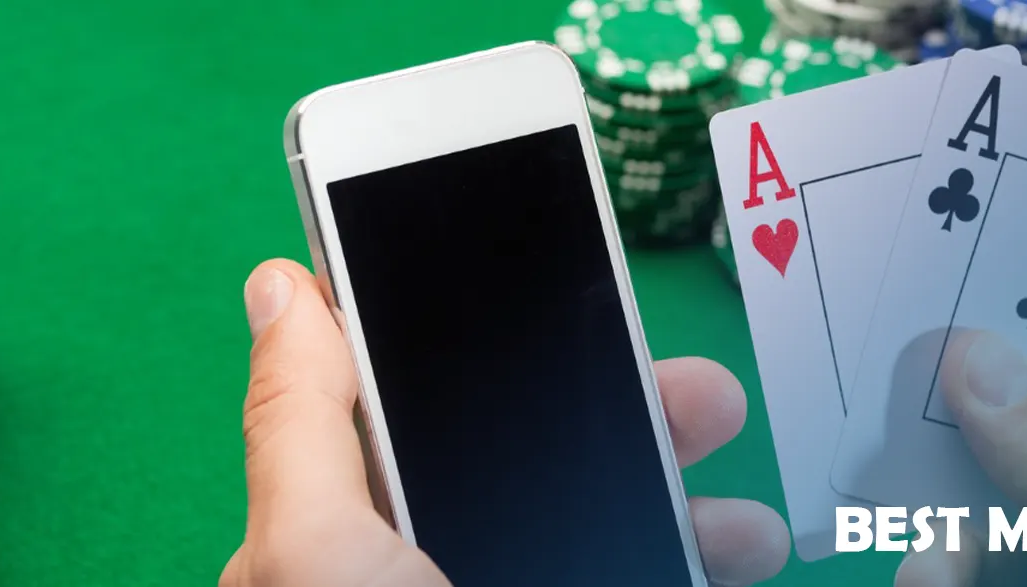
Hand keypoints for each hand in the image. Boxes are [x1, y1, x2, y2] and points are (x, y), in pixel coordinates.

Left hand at [221, 260, 790, 586]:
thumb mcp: (315, 553)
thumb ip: (301, 424)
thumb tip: (278, 282)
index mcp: (353, 543)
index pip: (424, 415)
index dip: (491, 349)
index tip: (575, 302)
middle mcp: (432, 574)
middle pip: (533, 468)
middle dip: (627, 425)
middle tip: (704, 399)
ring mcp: (516, 584)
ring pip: (605, 533)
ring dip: (687, 511)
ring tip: (748, 522)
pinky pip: (640, 573)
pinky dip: (695, 562)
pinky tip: (743, 557)